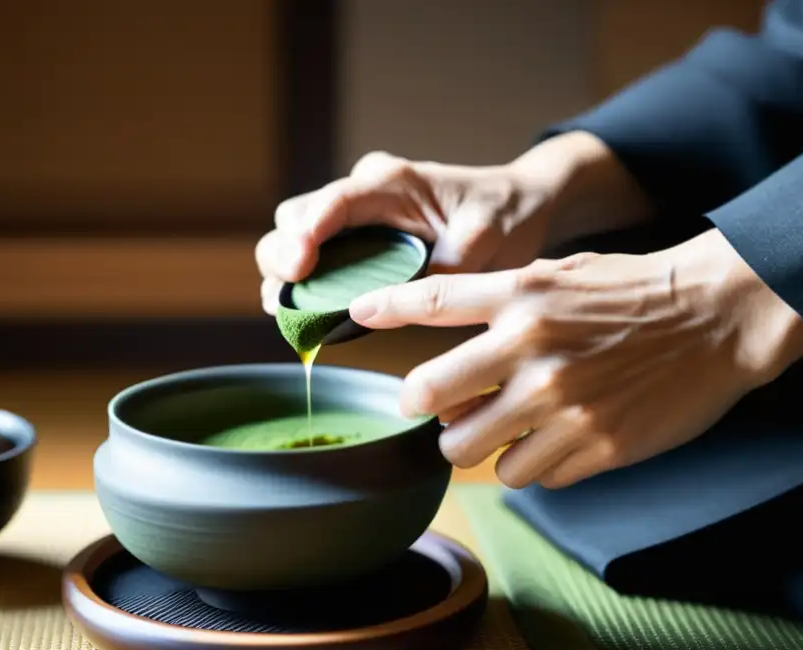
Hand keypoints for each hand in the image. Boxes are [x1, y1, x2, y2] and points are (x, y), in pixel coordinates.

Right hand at [255, 132, 654, 313]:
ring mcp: (356, 218)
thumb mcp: (486, 238)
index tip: (298, 267)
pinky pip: (316, 261)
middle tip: (285, 297)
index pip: (332, 202)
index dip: (306, 234)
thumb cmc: (505, 214)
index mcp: (391, 183)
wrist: (520, 208)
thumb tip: (400, 303)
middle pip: (296, 217)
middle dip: (283, 255)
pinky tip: (302, 314)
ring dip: (285, 275)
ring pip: (295, 238)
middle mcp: (363, 194)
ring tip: (285, 311)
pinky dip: (303, 287)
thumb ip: (446, 266)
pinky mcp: (358, 243)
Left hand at [348, 228, 802, 488]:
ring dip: (475, 446)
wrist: (717, 316)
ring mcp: (561, 402)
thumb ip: (504, 307)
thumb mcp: (563, 275)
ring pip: (471, 450)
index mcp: (524, 296)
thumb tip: (452, 363)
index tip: (354, 313)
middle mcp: (532, 349)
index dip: (385, 307)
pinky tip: (552, 444)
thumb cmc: (634, 293)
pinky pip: (527, 476)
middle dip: (427, 408)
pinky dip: (529, 466)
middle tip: (438, 412)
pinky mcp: (594, 445)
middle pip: (431, 394)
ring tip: (499, 434)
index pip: (433, 299)